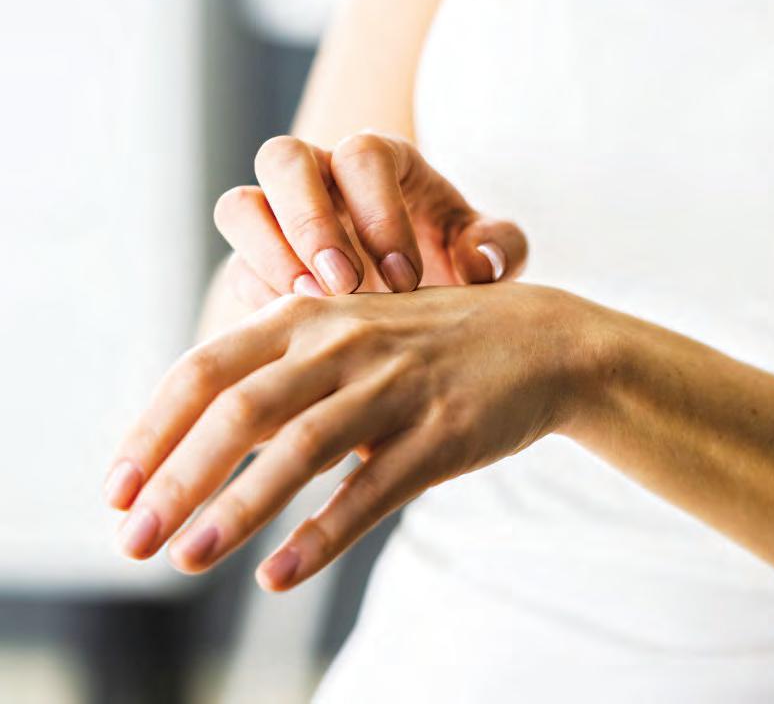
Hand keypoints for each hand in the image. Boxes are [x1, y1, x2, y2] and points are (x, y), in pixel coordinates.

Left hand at [103, 283, 592, 589]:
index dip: (153, 429)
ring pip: (300, 448)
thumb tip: (196, 439)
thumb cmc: (428, 343)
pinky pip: (372, 489)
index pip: (205, 369)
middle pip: (239, 410)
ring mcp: (396, 387)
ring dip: (236, 509)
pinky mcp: (441, 433)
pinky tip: (279, 574)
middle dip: (176, 479)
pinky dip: (321, 535)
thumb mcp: (348, 334)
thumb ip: (278, 372)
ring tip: (187, 559)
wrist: (538, 339)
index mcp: (310, 319)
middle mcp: (345, 345)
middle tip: (131, 541)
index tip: (116, 488)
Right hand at [214, 133, 527, 303]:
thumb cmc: (457, 258)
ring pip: (240, 207)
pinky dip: (262, 302)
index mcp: (381, 160)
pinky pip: (237, 271)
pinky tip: (302, 337)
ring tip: (314, 309)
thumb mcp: (490, 250)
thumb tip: (482, 263)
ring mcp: (280, 217)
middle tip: (345, 285)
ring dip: (269, 256)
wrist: (421, 295)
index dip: (378, 211)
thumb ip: (501, 246)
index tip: (406, 277)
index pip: (362, 154)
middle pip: (283, 159)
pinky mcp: (257, 265)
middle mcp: (322, 175)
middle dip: (309, 222)